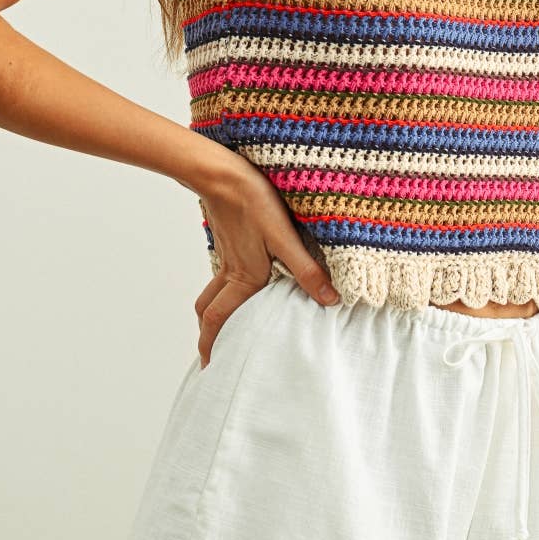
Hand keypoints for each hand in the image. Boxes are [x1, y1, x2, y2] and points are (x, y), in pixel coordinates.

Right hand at [194, 157, 339, 367]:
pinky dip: (221, 289)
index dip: (212, 345)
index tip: (209, 367)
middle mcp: (232, 271)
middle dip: (208, 336)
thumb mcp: (285, 237)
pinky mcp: (229, 240)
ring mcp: (227, 255)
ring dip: (211, 313)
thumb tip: (330, 301)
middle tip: (211, 355)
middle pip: (209, 311)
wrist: (223, 172)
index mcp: (244, 278)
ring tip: (219, 325)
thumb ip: (306, 271)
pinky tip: (237, 283)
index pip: (220, 320)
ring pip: (212, 292)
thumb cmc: (253, 202)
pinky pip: (221, 274)